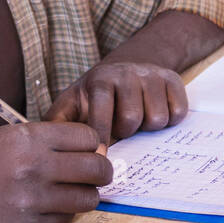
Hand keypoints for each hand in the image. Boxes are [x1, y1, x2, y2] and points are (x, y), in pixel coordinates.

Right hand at [0, 121, 112, 222]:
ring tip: (72, 191)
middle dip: (101, 170)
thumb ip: (46, 140)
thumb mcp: (6, 136)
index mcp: (28, 139)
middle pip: (96, 168)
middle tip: (95, 172)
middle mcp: (34, 168)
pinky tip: (48, 206)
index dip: (92, 143)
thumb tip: (91, 147)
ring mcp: (32, 201)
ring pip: (88, 199)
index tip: (87, 149)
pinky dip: (64, 213)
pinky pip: (66, 220)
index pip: (88, 137)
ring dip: (86, 194)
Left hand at [46, 61, 187, 144]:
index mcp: (99, 80)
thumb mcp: (73, 103)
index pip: (101, 112)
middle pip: (131, 119)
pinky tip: (156, 112)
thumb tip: (45, 147)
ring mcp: (152, 75)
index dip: (102, 137)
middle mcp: (126, 73)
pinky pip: (178, 112)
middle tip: (123, 129)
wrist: (130, 65)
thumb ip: (59, 124)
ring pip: (156, 119)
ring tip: (138, 119)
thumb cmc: (97, 95)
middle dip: (127, 132)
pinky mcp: (174, 79)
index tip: (101, 157)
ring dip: (148, 127)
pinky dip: (170, 120)